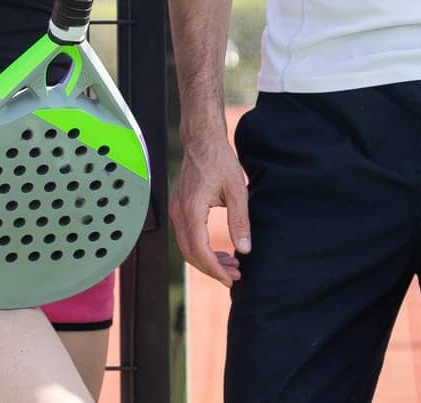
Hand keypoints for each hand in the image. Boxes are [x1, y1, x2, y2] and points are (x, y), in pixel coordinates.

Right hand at [168, 135, 250, 287]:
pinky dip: (201, 248)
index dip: (215, 269)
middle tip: (235, 276)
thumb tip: (244, 250)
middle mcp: (179, 212)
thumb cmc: (220, 160)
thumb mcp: (237, 190)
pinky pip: (186, 237)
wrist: (202, 140)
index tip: (232, 279)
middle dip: (212, 269)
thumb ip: (240, 220)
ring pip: (187, 247)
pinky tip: (219, 251)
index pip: (199, 250)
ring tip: (231, 265)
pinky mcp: (179, 208)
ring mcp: (176, 210)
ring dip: (207, 260)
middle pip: (190, 254)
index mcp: (191, 209)